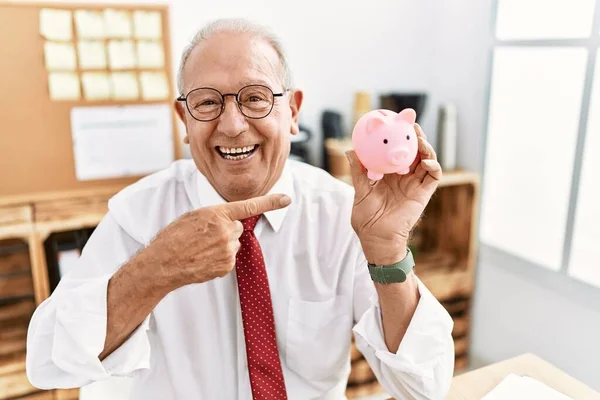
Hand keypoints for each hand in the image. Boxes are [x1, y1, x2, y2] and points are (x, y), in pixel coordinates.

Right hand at [145, 193, 290, 288]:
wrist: (162, 263)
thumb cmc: (174, 237)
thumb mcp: (193, 216)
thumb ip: (215, 215)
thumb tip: (230, 221)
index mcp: (216, 214)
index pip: (249, 206)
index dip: (270, 202)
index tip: (286, 198)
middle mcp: (226, 231)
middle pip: (238, 228)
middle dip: (226, 231)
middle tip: (205, 237)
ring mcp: (227, 250)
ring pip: (234, 244)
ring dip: (223, 246)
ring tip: (201, 249)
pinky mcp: (227, 266)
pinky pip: (230, 259)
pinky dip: (220, 259)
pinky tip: (204, 259)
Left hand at [346, 123, 441, 264]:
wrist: (376, 237)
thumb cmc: (366, 217)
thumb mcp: (360, 190)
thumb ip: (358, 171)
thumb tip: (349, 150)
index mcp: (390, 174)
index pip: (398, 151)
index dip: (400, 138)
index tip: (397, 123)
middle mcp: (405, 177)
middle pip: (415, 152)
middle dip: (416, 137)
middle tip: (412, 125)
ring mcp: (415, 184)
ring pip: (427, 160)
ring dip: (426, 148)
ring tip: (420, 139)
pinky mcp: (423, 194)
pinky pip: (433, 176)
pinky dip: (433, 166)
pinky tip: (426, 161)